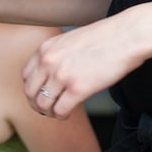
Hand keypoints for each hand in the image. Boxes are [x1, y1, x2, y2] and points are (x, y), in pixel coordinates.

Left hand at [21, 12, 143, 118]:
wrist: (125, 36)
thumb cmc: (103, 38)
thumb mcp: (69, 41)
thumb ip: (56, 55)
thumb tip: (52, 74)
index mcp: (45, 49)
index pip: (25, 75)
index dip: (31, 88)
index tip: (40, 94)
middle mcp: (48, 62)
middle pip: (30, 92)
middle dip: (36, 103)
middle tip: (46, 108)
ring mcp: (62, 75)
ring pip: (43, 104)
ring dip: (49, 112)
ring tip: (58, 112)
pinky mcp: (78, 88)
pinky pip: (60, 110)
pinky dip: (61, 115)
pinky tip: (68, 113)